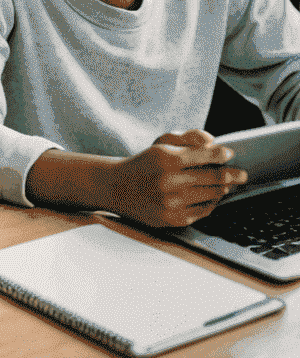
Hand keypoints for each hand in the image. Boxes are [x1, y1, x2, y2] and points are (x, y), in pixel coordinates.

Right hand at [106, 131, 246, 227]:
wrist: (117, 187)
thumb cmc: (143, 164)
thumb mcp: (160, 145)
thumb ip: (188, 139)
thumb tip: (212, 142)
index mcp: (166, 158)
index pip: (203, 155)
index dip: (220, 155)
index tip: (230, 154)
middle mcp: (169, 181)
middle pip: (213, 178)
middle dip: (231, 175)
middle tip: (241, 175)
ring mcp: (172, 202)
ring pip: (211, 195)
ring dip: (222, 189)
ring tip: (226, 185)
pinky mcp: (174, 218)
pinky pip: (203, 211)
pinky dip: (211, 203)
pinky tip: (211, 197)